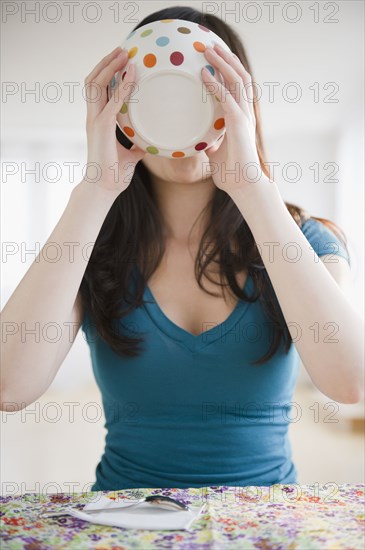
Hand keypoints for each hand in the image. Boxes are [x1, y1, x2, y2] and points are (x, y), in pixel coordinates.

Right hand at [84, 46, 145, 195]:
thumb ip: (137, 144)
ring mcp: (95, 121)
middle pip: (94, 80)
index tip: (121, 61)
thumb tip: (150, 142)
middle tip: (123, 50)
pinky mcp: (101, 127)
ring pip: (96, 84)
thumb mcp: (131, 155)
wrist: (104, 189)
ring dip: (110, 67)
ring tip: (124, 54)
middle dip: (107, 63)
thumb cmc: (114, 174)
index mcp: (98, 121)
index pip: (98, 90)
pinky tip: (132, 75)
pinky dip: (122, 86)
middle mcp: (93, 117)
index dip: (107, 72)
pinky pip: (112, 101)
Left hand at [201, 44, 266, 193]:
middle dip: (226, 59)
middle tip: (210, 46)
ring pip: (237, 80)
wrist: (243, 185)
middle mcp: (246, 112)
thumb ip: (214, 142)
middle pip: (240, 76)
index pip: (238, 86)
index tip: (215, 58)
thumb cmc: (232, 172)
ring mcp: (245, 116)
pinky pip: (227, 97)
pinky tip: (204, 75)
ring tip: (208, 51)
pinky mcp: (239, 123)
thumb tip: (204, 141)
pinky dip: (215, 84)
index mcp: (242, 117)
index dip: (228, 70)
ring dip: (222, 63)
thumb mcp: (218, 152)